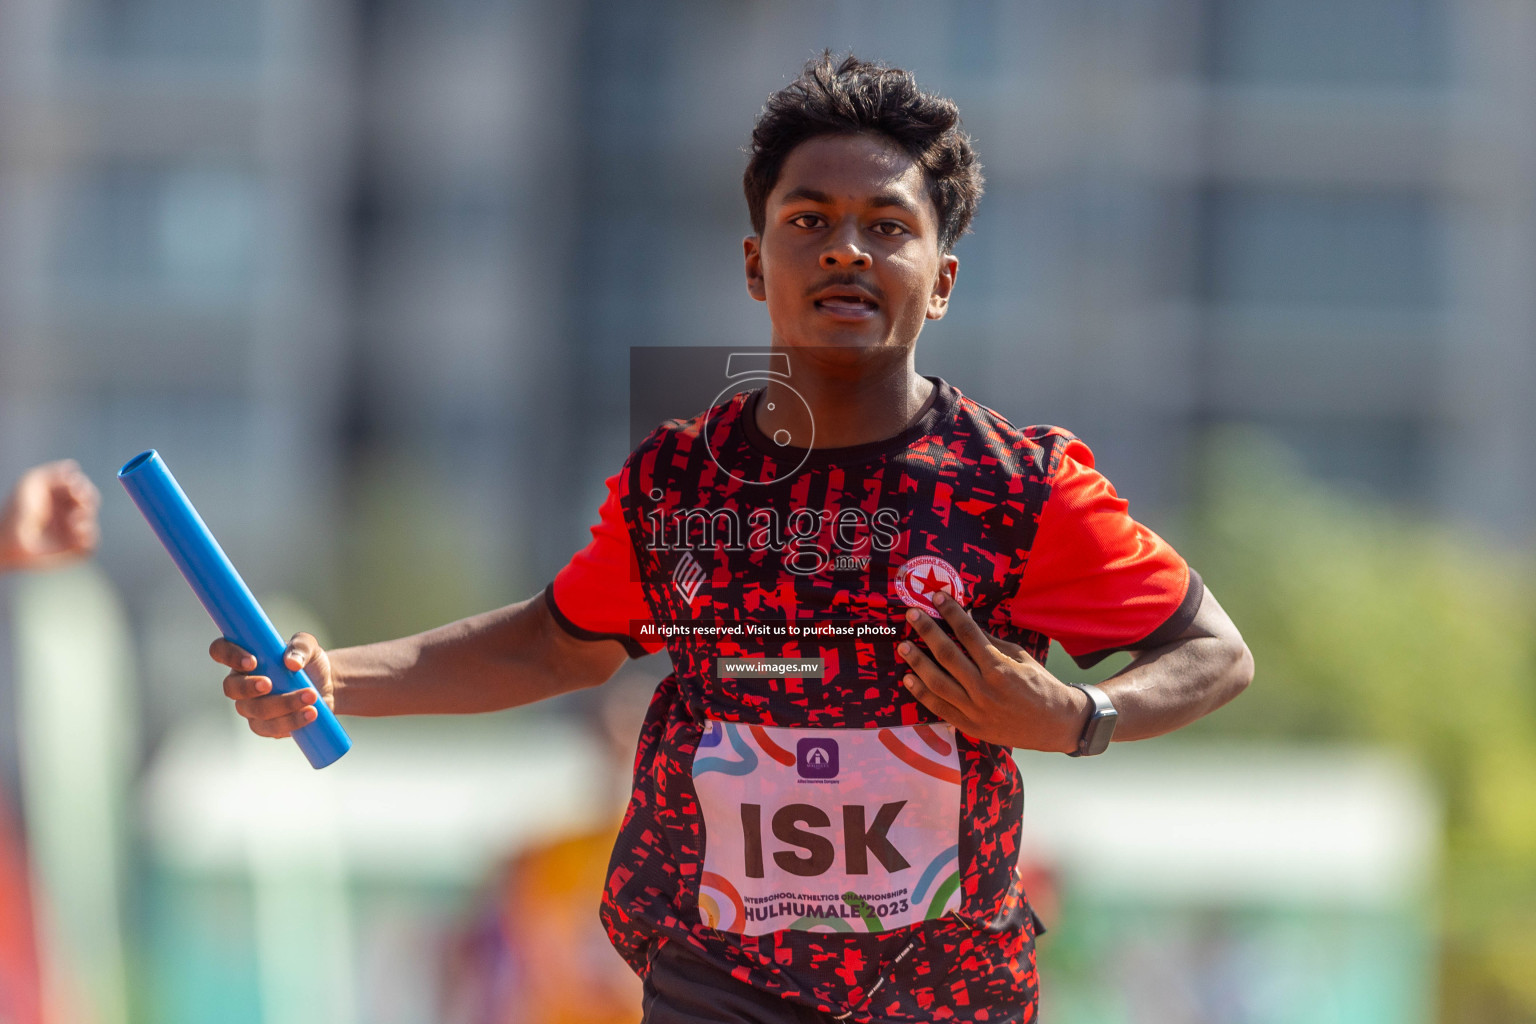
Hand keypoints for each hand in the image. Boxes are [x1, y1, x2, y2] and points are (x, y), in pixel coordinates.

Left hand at [0, 460, 100, 570]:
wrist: (8, 539)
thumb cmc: (17, 509)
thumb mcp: (31, 482)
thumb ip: (53, 472)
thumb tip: (75, 468)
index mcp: (60, 497)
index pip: (82, 487)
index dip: (83, 486)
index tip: (74, 488)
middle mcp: (67, 512)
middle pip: (92, 502)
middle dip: (88, 500)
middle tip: (79, 501)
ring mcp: (70, 531)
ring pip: (92, 522)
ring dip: (87, 518)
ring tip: (73, 520)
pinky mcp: (72, 549)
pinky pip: (91, 544)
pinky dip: (88, 537)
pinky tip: (76, 532)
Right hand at [210, 632, 334, 738]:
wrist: (325, 688)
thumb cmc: (308, 663)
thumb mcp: (309, 647)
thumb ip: (301, 646)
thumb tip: (291, 663)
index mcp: (244, 658)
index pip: (221, 651)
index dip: (229, 655)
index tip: (251, 661)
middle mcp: (241, 683)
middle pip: (231, 688)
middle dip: (249, 687)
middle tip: (269, 684)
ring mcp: (250, 707)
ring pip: (256, 710)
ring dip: (284, 704)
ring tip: (311, 696)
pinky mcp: (265, 726)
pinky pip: (272, 728)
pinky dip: (293, 720)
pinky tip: (310, 713)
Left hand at [895, 591, 1089, 752]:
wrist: (1055, 724)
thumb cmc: (1040, 685)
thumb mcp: (1021, 657)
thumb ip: (991, 642)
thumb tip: (967, 621)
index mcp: (1000, 668)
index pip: (969, 633)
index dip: (951, 613)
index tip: (938, 597)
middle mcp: (984, 688)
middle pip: (948, 655)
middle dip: (928, 631)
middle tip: (912, 614)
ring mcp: (975, 710)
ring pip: (938, 682)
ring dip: (918, 662)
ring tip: (903, 645)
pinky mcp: (970, 726)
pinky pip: (939, 708)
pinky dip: (921, 693)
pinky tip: (908, 678)